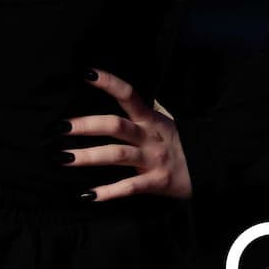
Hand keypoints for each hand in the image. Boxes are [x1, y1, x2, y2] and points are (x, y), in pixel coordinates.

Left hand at [56, 68, 192, 201]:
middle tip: (59, 127)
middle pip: (115, 125)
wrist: (208, 169)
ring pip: (117, 156)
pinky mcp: (156, 183)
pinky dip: (108, 192)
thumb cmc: (177, 142)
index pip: (128, 94)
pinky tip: (87, 195)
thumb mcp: (162, 119)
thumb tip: (120, 89)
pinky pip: (129, 187)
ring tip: (63, 158)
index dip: (109, 82)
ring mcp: (152, 160)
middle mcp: (149, 136)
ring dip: (88, 157)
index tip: (86, 73)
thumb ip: (142, 107)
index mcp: (150, 118)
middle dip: (86, 125)